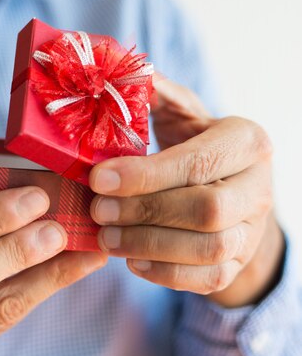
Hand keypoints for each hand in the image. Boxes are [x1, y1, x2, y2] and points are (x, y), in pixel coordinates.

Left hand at [89, 80, 283, 307]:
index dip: (144, 175)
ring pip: (209, 249)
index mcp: (247, 141)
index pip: (197, 162)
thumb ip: (155, 96)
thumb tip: (119, 76)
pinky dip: (165, 274)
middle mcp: (259, 187)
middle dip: (144, 212)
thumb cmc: (194, 144)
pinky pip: (207, 279)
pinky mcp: (239, 262)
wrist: (230, 188)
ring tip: (106, 238)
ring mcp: (253, 229)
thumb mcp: (181, 113)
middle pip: (206, 209)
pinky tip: (131, 261)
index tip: (97, 179)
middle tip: (97, 211)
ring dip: (149, 245)